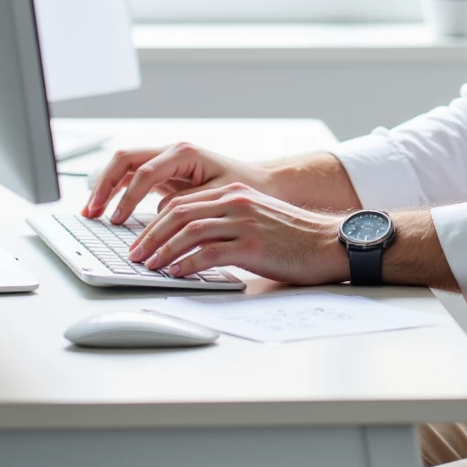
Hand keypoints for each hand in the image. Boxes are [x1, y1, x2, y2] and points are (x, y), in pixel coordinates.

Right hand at [83, 143, 271, 224]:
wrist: (260, 182)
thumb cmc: (245, 186)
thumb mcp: (220, 195)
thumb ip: (189, 202)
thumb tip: (160, 213)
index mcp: (183, 153)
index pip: (144, 171)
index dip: (127, 197)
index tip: (118, 220)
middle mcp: (170, 152)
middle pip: (124, 159)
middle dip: (104, 184)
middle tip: (91, 211)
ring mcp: (164, 161)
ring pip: (123, 166)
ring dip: (104, 187)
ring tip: (90, 212)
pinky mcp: (163, 174)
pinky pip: (131, 178)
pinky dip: (116, 192)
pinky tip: (107, 211)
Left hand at [126, 183, 348, 285]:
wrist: (330, 243)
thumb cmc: (295, 238)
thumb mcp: (257, 218)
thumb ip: (227, 223)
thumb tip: (192, 244)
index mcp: (234, 193)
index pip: (182, 202)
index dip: (155, 221)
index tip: (141, 240)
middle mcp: (236, 202)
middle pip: (178, 213)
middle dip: (150, 235)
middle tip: (135, 254)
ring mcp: (244, 222)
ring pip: (188, 231)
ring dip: (162, 250)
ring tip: (148, 265)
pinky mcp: (253, 245)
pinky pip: (208, 253)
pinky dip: (186, 264)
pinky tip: (176, 273)